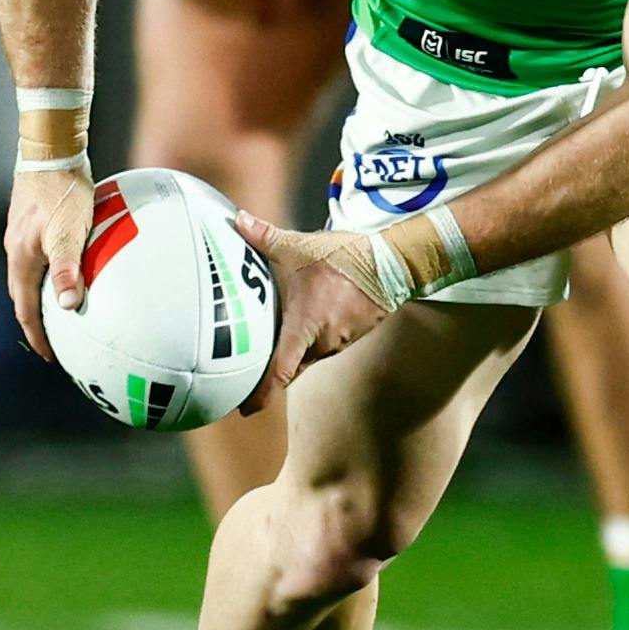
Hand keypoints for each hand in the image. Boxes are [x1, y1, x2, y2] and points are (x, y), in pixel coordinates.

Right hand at [5, 161, 97, 357]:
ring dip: (42, 294)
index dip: (36, 334)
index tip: (49, 354)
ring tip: (62, 308)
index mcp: (22, 257)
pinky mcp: (31, 218)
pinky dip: (48, 271)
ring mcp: (21, 232)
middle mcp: (16, 247)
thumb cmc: (63, 189)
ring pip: (29, 274)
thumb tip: (68, 306)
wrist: (51, 147)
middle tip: (56, 338)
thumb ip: (67, 269)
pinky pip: (37, 256)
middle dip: (37, 319)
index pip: (24, 308)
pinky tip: (67, 267)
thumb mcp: (69, 232)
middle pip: (23, 294)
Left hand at [228, 211, 397, 410]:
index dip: (261, 393)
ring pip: (307, 357)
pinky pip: (323, 347)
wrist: (392, 263)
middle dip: (269, 374)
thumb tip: (237, 221)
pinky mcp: (350, 337)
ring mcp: (338, 342)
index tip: (245, 408)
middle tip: (245, 378)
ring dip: (291, 354)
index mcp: (305, 326)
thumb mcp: (301, 246)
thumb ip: (265, 238)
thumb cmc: (345, 258)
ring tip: (268, 351)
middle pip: (290, 368)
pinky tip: (301, 329)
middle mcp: (322, 342)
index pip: (280, 371)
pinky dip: (310, 343)